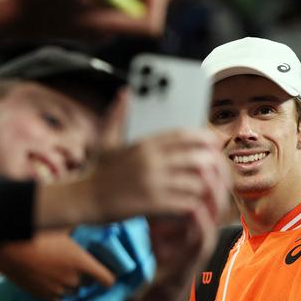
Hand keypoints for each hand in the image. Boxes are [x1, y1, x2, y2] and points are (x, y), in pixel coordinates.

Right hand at [0, 231, 114, 300]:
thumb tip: (86, 219)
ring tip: (60, 271)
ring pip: (71, 292)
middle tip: (77, 265)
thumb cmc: (36, 232)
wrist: (7, 248)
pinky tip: (49, 281)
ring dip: (70, 284)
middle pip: (88, 284)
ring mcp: (57, 290)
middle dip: (86, 276)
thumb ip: (76, 228)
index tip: (107, 273)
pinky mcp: (41, 296)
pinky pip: (56, 299)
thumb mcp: (61, 226)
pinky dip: (56, 292)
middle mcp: (73, 279)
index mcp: (81, 262)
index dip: (109, 276)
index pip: (107, 280)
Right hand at [35, 129, 227, 230]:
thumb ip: (118, 115)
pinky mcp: (153, 205)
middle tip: (216, 172)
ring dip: (203, 188)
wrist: (83, 200)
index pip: (184, 135)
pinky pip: (187, 203)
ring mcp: (153, 183)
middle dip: (211, 164)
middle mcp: (151, 161)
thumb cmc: (97, 172)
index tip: (213, 143)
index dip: (204, 138)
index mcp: (144, 144)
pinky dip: (193, 206)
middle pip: (197, 157)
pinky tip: (192, 208)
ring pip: (196, 182)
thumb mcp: (106, 140)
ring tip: (206, 192)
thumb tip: (125, 92)